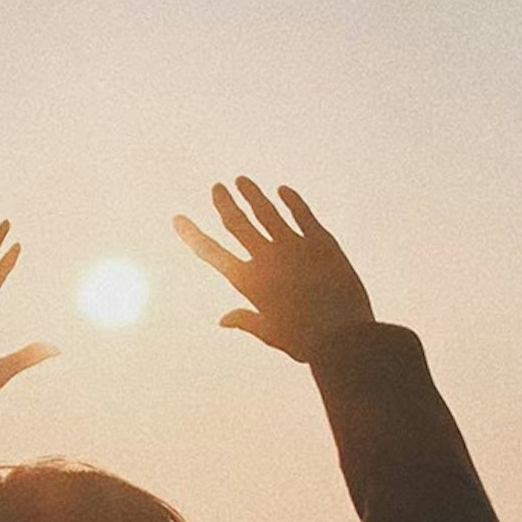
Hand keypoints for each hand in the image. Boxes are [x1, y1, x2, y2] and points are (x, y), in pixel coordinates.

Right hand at [175, 178, 375, 361]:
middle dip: (224, 203)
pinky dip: (291, 200)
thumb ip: (245, 321)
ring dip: (253, 195)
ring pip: (266, 212)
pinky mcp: (320, 242)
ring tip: (242, 181)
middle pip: (238, 222)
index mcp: (248, 281)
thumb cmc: (304, 341)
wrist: (343, 335)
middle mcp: (266, 258)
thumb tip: (222, 320)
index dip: (193, 235)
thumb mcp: (269, 333)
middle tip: (217, 188)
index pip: (212, 253)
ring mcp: (294, 246)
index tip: (179, 219)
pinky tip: (283, 191)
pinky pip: (302, 213)